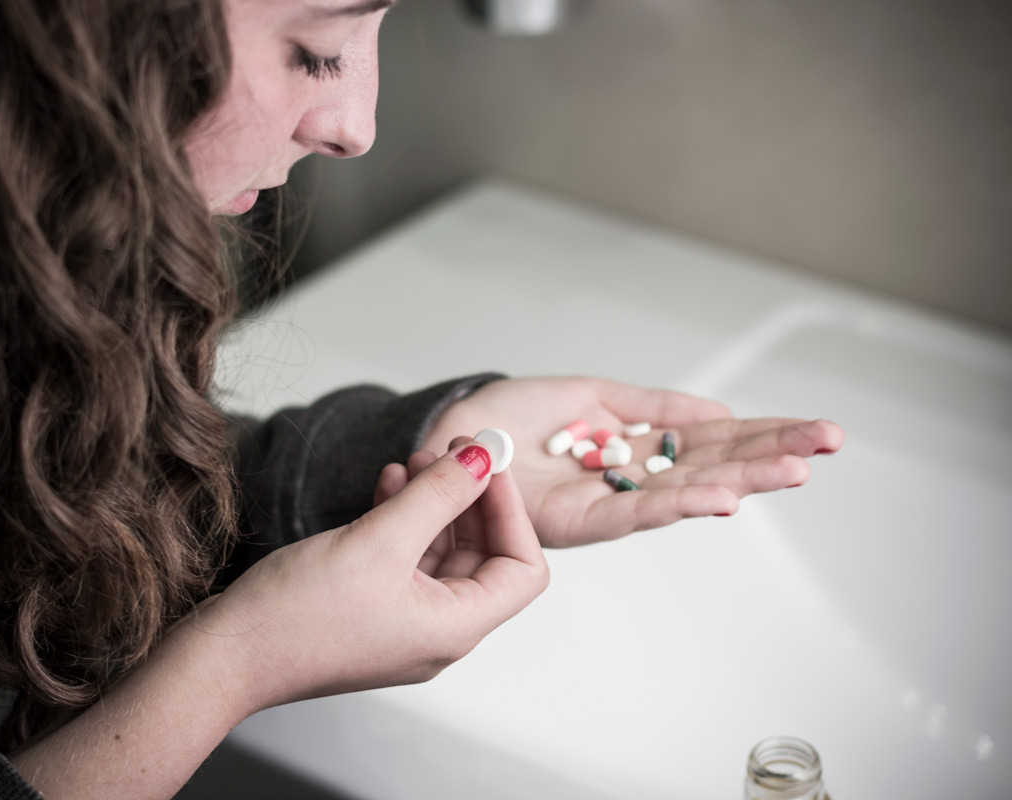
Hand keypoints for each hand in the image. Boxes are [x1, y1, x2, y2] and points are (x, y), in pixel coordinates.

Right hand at [193, 439, 548, 712]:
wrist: (224, 657)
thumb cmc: (294, 618)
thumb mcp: (376, 542)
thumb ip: (435, 496)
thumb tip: (481, 460)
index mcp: (454, 628)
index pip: (523, 569)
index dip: (512, 511)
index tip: (489, 465)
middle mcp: (437, 631)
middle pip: (484, 556)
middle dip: (470, 497)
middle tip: (451, 448)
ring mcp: (404, 622)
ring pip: (441, 551)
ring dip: (433, 502)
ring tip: (413, 459)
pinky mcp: (372, 609)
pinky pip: (405, 558)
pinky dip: (403, 518)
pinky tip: (386, 485)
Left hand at [423, 377, 844, 547]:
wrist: (447, 436)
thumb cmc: (508, 417)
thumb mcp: (590, 394)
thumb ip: (653, 406)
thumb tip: (721, 414)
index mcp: (634, 448)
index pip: (713, 441)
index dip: (764, 434)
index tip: (818, 431)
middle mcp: (628, 481)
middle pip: (711, 466)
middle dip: (770, 456)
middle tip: (830, 444)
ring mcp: (607, 503)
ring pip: (684, 492)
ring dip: (741, 480)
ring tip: (794, 470)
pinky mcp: (575, 522)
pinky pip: (634, 512)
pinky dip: (677, 504)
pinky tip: (721, 496)